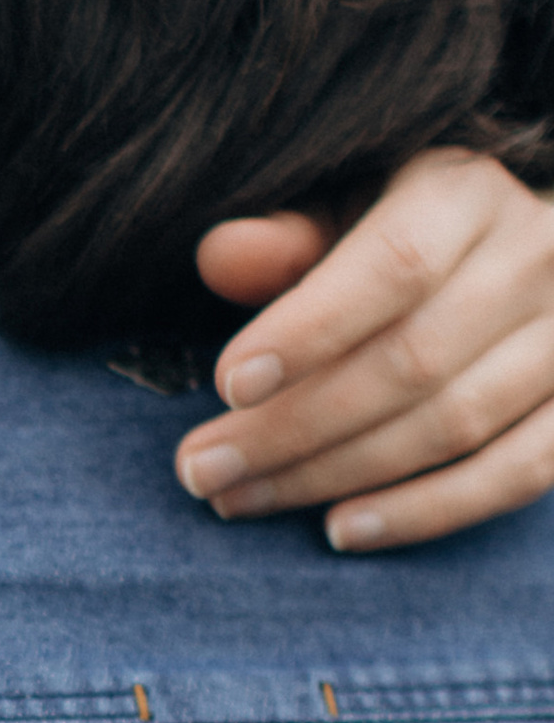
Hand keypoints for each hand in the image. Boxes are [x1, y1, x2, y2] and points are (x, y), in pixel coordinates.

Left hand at [177, 150, 553, 547]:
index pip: (394, 266)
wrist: (505, 263)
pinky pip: (517, 474)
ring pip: (455, 424)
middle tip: (202, 469)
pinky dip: (427, 511)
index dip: (311, 329)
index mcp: (466, 193)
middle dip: (294, 426)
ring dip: (337, 474)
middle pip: (413, 360)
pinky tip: (341, 529)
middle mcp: (534, 258)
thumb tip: (220, 257)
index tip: (228, 384)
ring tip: (242, 498)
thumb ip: (285, 239)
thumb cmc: (399, 239)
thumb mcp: (343, 213)